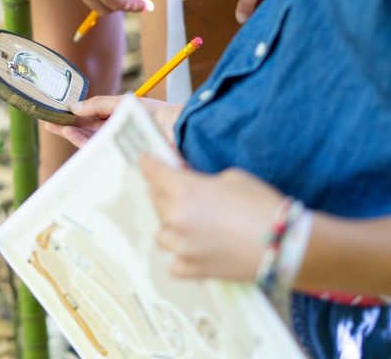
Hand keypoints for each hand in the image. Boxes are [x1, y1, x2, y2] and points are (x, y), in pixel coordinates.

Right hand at [44, 96, 181, 146]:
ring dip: (70, 133)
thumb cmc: (158, 114)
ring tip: (53, 126)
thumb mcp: (123, 103)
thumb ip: (98, 104)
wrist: (178, 132)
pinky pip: (96, 150)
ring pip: (89, 140)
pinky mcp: (119, 157)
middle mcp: (119, 132)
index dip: (77, 113)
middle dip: (68, 125)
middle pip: (88, 129)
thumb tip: (74, 107)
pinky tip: (70, 132)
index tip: (61, 111)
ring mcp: (118, 145)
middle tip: (48, 122)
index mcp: (121, 117)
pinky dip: (81, 141)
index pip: (94, 115)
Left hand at [140, 155, 285, 280]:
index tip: (144, 159)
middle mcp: (176, 218)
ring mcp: (182, 246)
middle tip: (176, 187)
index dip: (147, 163)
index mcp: (184, 190)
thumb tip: (186, 179)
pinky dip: (179, 254)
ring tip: (188, 220)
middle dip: (163, 189)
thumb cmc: (263, 205)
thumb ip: (201, 179)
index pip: (153, 172)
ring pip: (161, 231)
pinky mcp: (192, 269)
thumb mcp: (231, 177)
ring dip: (170, 222)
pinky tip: (191, 248)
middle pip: (155, 199)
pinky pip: (173, 261)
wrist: (285, 246)